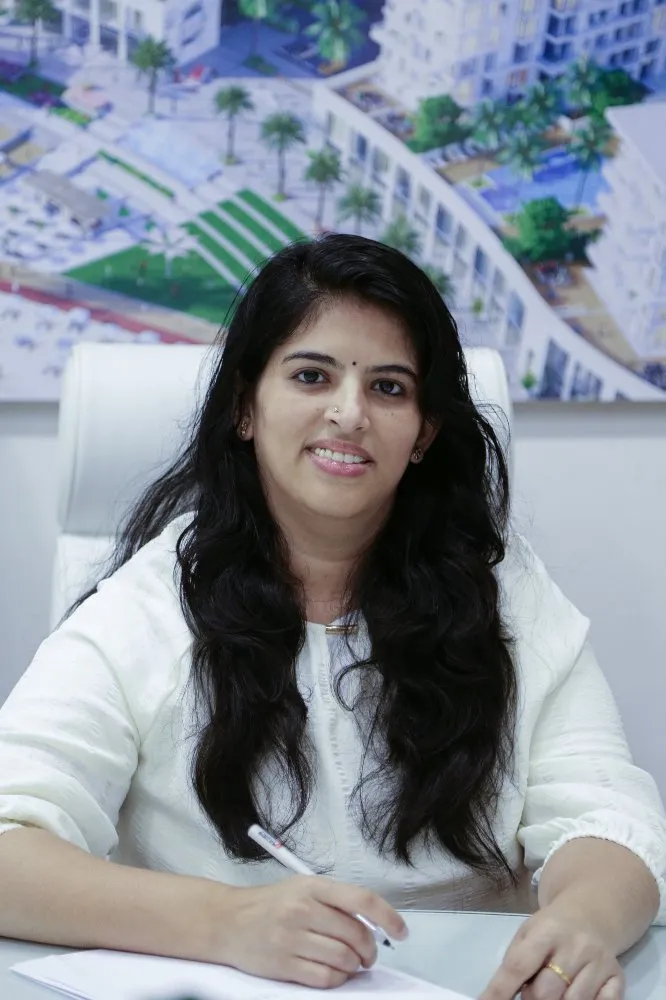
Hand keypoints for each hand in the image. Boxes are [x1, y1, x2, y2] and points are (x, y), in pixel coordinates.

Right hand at [209, 876, 407, 988]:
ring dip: (354, 966)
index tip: (402, 931)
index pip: (362, 900)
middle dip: (370, 950)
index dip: (389, 917)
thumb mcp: (302, 889)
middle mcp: (303, 909)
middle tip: (368, 955)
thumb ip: (335, 902)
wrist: (227, 921)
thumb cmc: (270, 904)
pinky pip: (325, 978)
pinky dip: (338, 980)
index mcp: (313, 887)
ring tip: (350, 964)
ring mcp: (292, 937)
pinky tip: (335, 973)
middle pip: (356, 935)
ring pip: (343, 959)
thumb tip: (373, 924)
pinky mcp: (283, 963)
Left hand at [479, 904, 623, 999]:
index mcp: (546, 930)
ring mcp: (599, 962)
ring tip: (552, 991)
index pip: (519, 965)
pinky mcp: (617, 978)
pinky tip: (576, 993)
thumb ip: (516, 963)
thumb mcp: (528, 934)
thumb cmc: (551, 929)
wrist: (591, 914)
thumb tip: (498, 997)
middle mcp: (575, 945)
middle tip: (531, 992)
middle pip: (546, 992)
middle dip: (532, 999)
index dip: (500, 991)